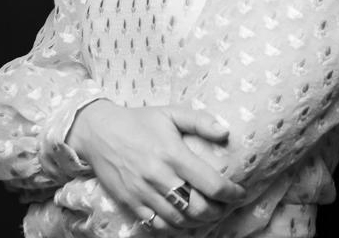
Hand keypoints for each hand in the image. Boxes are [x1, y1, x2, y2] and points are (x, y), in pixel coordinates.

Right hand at [67, 100, 245, 231]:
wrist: (99, 132)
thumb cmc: (139, 121)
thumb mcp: (171, 112)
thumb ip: (200, 121)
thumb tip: (225, 133)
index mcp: (173, 154)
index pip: (210, 183)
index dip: (230, 192)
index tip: (240, 193)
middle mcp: (159, 177)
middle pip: (197, 207)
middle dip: (218, 211)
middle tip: (227, 207)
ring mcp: (143, 193)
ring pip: (178, 220)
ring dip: (199, 222)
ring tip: (210, 215)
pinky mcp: (131, 202)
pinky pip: (156, 224)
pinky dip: (175, 228)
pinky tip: (185, 222)